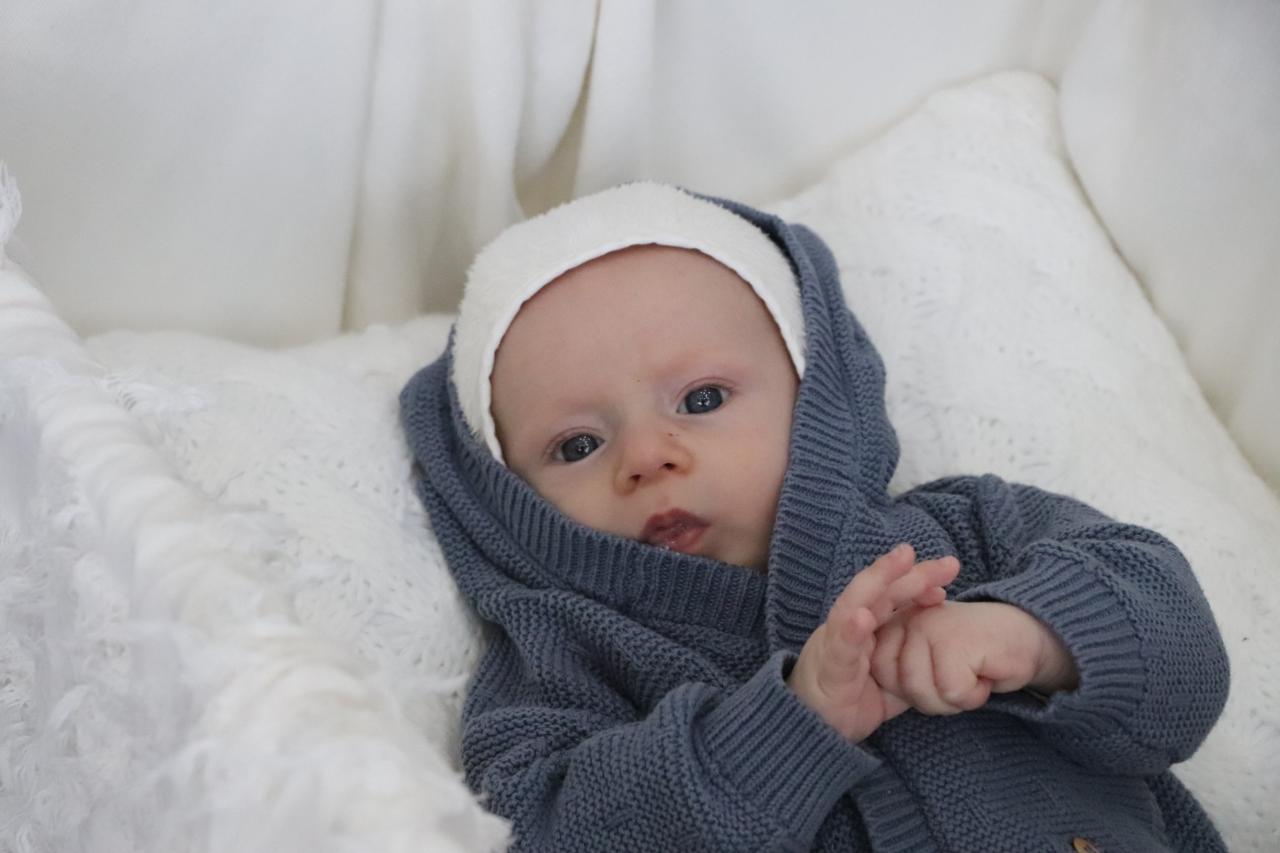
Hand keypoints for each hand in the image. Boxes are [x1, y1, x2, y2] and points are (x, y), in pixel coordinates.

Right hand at [786, 544, 959, 741]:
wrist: (806, 732)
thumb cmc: (844, 705)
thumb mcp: (888, 685)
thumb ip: (908, 668)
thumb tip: (943, 661)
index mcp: (864, 630)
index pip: (892, 599)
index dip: (917, 585)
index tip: (946, 580)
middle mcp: (848, 627)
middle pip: (880, 592)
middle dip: (913, 574)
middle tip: (949, 563)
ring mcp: (835, 642)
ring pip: (855, 603)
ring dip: (878, 579)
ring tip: (903, 560)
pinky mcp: (827, 667)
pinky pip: (838, 646)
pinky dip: (850, 629)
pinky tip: (863, 616)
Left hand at [870, 600, 1078, 715]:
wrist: (1025, 636)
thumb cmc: (975, 657)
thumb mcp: (929, 665)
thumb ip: (900, 673)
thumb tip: (881, 698)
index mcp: (895, 621)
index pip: (879, 672)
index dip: (912, 688)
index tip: (941, 671)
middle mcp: (907, 618)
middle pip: (900, 686)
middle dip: (935, 697)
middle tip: (960, 674)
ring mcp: (929, 626)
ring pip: (922, 692)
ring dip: (955, 697)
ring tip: (972, 671)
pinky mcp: (954, 640)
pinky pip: (952, 693)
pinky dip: (974, 695)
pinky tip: (986, 671)